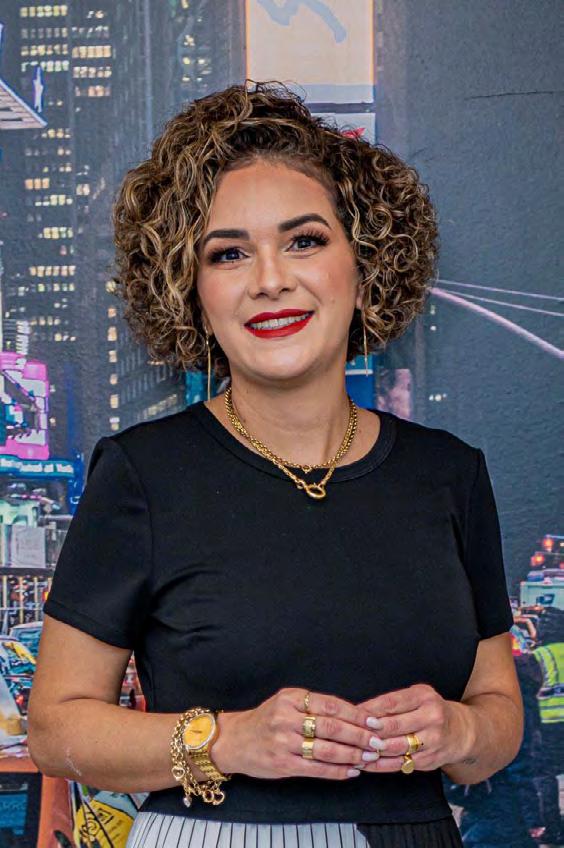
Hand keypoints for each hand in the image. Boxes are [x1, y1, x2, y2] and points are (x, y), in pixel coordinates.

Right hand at [210, 687, 383, 779]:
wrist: (235, 740)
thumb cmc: (266, 720)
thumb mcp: (285, 702)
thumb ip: (312, 706)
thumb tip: (352, 715)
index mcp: (290, 698)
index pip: (330, 704)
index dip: (355, 713)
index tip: (374, 720)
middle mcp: (286, 718)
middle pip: (331, 726)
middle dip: (359, 735)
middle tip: (378, 741)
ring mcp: (283, 742)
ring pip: (326, 749)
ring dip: (352, 754)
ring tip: (369, 756)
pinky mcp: (282, 764)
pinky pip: (316, 768)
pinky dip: (337, 771)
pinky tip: (351, 771)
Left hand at [354, 683, 472, 772]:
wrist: (461, 732)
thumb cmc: (430, 710)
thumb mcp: (416, 697)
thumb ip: (393, 703)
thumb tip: (361, 710)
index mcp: (424, 697)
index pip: (391, 702)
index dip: (370, 709)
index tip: (353, 714)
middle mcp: (431, 718)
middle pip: (394, 726)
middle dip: (370, 731)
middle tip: (351, 733)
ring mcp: (432, 741)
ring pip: (396, 747)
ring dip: (373, 750)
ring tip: (353, 750)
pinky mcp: (430, 760)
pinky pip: (401, 764)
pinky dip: (381, 765)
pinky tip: (366, 764)